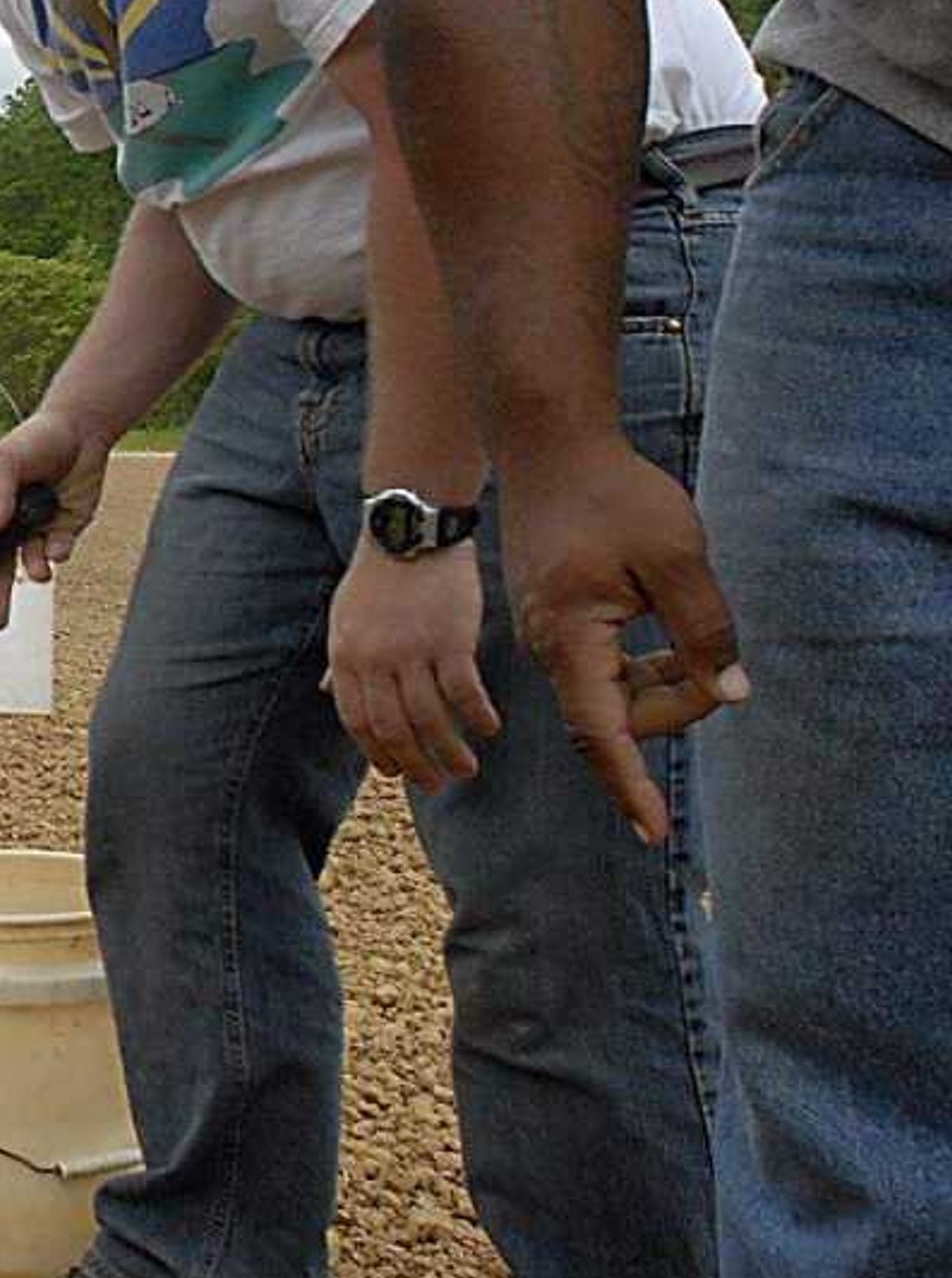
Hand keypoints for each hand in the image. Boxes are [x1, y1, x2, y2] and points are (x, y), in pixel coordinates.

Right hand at [0, 407, 110, 627]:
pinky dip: (58, 553)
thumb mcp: (7, 459)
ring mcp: (37, 528)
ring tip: (38, 574)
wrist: (82, 432)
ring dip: (32, 572)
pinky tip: (58, 545)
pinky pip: (58, 551)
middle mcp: (8, 522)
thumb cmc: (36, 439)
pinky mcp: (65, 529)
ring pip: (29, 564)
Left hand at [326, 546, 501, 792]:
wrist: (409, 531)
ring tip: (467, 769)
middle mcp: (373, 660)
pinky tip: (490, 729)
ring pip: (431, 720)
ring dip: (450, 752)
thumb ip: (339, 660)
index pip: (358, 722)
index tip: (398, 773)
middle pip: (394, 730)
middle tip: (438, 784)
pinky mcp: (450, 639)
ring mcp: (411, 651)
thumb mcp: (344, 619)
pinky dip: (478, 716)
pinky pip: (464, 692)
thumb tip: (326, 693)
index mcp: (345, 657)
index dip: (378, 754)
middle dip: (416, 766)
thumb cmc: (378, 576)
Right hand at [498, 433, 747, 842]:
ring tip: (693, 636)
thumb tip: (729, 693)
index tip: (653, 833)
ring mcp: (548, 635)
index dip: (629, 784)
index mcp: (571, 640)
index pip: (601, 733)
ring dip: (662, 683)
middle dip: (676, 704)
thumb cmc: (612, 495)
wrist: (550, 444)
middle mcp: (549, 648)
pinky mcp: (556, 620)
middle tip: (719, 659)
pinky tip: (664, 629)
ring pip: (612, 693)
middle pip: (617, 716)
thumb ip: (705, 628)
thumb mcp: (677, 558)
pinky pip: (603, 667)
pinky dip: (643, 665)